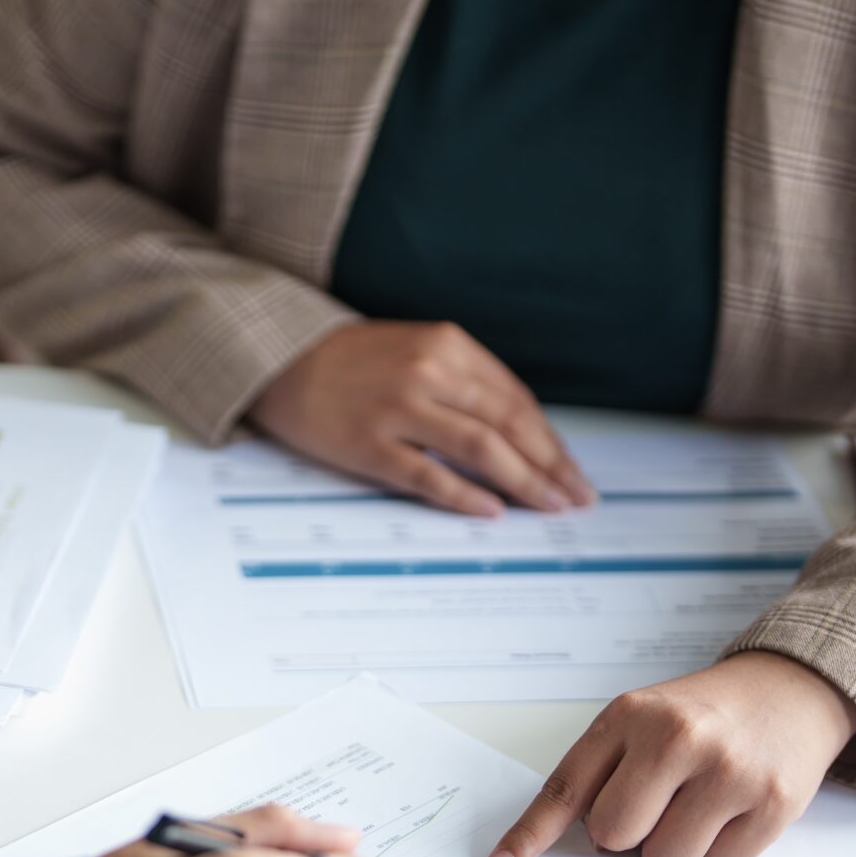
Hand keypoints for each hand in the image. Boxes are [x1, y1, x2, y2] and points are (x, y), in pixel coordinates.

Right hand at [249, 321, 593, 516]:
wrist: (279, 359)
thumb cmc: (354, 361)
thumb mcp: (418, 350)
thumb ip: (465, 383)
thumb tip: (518, 435)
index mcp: (447, 345)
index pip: (516, 400)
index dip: (550, 440)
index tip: (572, 471)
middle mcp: (428, 371)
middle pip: (508, 424)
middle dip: (550, 466)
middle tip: (576, 498)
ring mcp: (398, 408)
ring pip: (479, 449)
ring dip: (523, 482)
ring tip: (548, 507)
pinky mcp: (368, 443)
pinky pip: (427, 475)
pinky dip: (464, 495)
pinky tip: (492, 511)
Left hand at [484, 652, 855, 856]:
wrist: (790, 690)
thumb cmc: (702, 716)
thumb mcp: (642, 720)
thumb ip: (602, 772)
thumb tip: (553, 847)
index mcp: (631, 716)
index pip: (567, 789)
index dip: (528, 837)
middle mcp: (678, 738)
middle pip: (613, 836)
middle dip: (628, 835)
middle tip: (658, 802)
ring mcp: (729, 771)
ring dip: (675, 846)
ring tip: (699, 802)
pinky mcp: (772, 803)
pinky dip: (719, 849)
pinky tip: (732, 808)